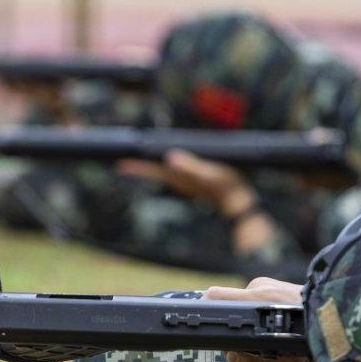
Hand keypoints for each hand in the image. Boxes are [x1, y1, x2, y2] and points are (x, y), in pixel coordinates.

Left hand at [118, 150, 254, 215]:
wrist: (239, 202)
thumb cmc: (226, 186)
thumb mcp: (209, 174)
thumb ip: (190, 166)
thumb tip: (169, 158)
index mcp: (179, 177)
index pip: (154, 171)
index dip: (139, 168)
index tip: (121, 166)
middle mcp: (179, 181)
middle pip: (155, 173)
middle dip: (139, 168)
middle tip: (121, 166)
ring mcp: (186, 183)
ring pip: (163, 175)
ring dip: (149, 170)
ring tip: (135, 165)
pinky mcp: (193, 183)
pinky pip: (174, 175)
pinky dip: (164, 171)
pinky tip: (164, 168)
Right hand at [204, 278, 313, 361]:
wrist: (344, 317)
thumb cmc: (316, 341)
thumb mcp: (285, 360)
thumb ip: (251, 360)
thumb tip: (230, 355)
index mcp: (258, 300)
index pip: (215, 297)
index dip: (206, 314)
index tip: (208, 329)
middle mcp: (260, 285)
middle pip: (225, 301)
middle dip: (231, 322)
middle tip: (249, 340)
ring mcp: (268, 280)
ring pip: (242, 301)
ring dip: (249, 317)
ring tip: (272, 331)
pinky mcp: (275, 280)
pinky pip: (256, 296)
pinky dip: (261, 311)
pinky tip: (278, 322)